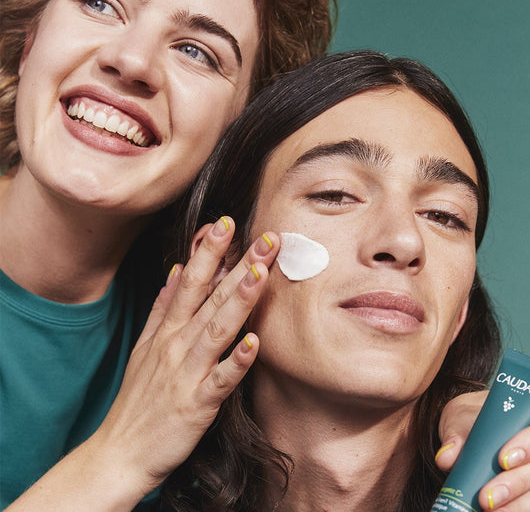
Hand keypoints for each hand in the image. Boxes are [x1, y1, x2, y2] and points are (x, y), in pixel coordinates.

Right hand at [7, 217, 279, 510]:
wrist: (120, 452)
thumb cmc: (138, 397)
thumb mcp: (144, 346)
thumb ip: (162, 307)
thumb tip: (176, 271)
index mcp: (169, 330)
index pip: (192, 281)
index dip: (209, 251)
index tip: (226, 222)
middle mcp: (178, 344)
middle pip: (212, 297)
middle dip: (238, 264)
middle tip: (265, 237)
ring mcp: (188, 372)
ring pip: (217, 329)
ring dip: (239, 300)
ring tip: (259, 273)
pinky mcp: (197, 404)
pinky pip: (221, 380)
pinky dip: (235, 361)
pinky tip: (253, 342)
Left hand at [438, 391, 529, 510]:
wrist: (471, 426)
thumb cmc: (471, 419)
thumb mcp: (460, 420)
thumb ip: (456, 436)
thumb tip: (446, 458)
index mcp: (526, 421)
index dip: (526, 446)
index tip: (502, 460)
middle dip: (515, 483)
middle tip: (487, 497)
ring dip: (515, 504)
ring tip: (489, 509)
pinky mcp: (529, 490)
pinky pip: (529, 502)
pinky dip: (514, 508)